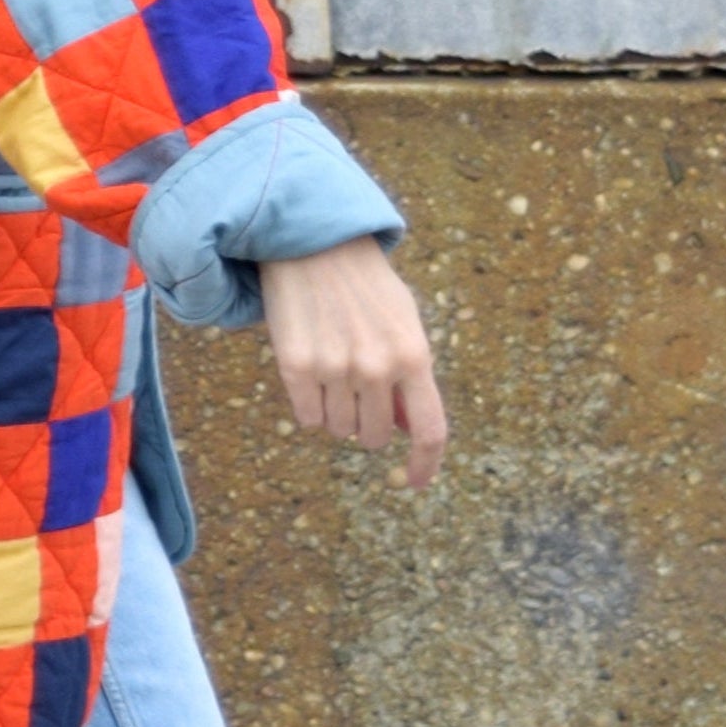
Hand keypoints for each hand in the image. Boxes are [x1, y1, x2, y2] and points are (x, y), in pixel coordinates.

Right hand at [259, 240, 446, 490]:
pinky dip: (310, 405)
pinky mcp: (296, 366)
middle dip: (369, 424)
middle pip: (375, 436)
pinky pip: (307, 418)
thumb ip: (410, 376)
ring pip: (339, 429)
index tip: (416, 483)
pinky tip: (311, 369)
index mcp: (414, 355)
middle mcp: (377, 367)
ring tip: (333, 369)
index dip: (425, 464)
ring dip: (337, 412)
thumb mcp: (403, 323)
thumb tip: (405, 430)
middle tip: (358, 391)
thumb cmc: (365, 286)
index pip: (429, 430)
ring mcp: (335, 368)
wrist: (313, 243)